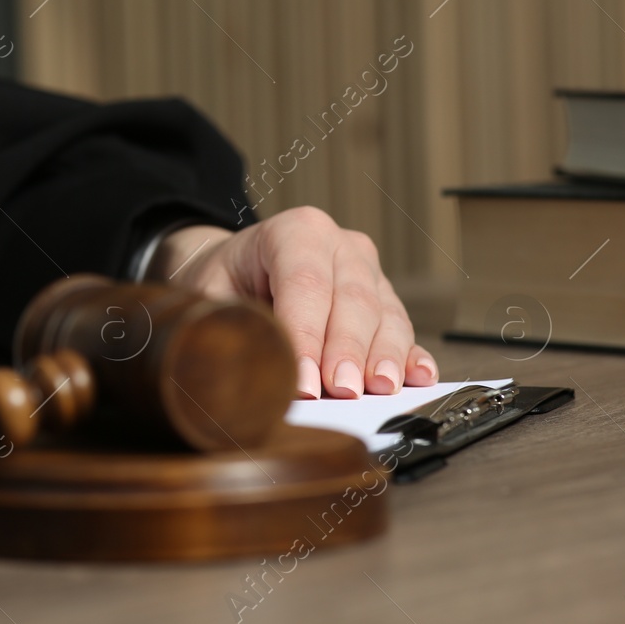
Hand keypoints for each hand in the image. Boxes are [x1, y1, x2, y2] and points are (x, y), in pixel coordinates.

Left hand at [147, 207, 437, 398]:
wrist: (239, 268)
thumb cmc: (224, 279)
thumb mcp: (208, 291)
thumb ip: (224, 320)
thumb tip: (235, 364)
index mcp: (296, 231)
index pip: (305, 284)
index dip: (306, 336)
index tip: (303, 383)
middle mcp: (340, 246)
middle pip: (353, 299)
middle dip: (348, 350)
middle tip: (342, 392)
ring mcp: (368, 271)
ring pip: (385, 315)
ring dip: (383, 357)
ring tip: (378, 391)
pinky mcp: (385, 299)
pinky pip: (402, 329)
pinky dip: (410, 356)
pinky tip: (417, 378)